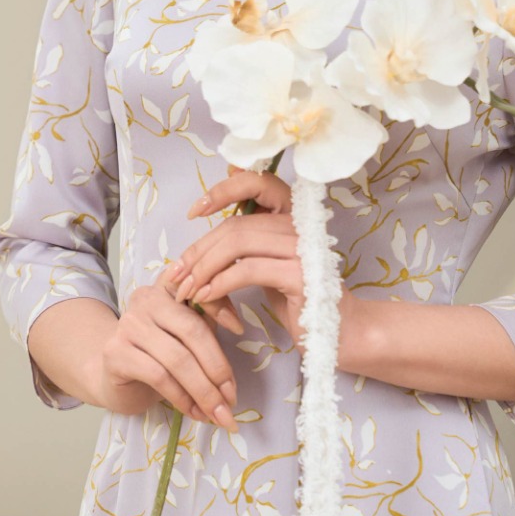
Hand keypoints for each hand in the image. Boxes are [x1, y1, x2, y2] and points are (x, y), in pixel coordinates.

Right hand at [96, 281, 237, 428]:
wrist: (114, 378)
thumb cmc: (158, 355)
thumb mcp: (187, 334)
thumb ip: (209, 323)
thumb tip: (236, 326)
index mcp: (167, 288)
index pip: (198, 291)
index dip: (220, 306)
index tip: (239, 330)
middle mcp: (145, 300)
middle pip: (192, 331)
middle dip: (218, 369)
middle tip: (233, 399)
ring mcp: (128, 326)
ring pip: (178, 359)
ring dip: (204, 392)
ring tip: (219, 414)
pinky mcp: (117, 353)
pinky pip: (159, 377)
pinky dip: (183, 399)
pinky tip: (195, 413)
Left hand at [163, 165, 306, 342]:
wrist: (338, 333)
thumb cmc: (298, 298)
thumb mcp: (267, 264)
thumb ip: (246, 240)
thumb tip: (208, 210)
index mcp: (294, 214)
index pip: (258, 182)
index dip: (222, 191)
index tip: (194, 211)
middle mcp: (301, 224)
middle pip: (235, 224)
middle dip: (198, 249)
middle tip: (176, 273)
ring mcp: (302, 247)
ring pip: (237, 244)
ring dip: (203, 269)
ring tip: (186, 289)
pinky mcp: (299, 274)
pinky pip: (246, 270)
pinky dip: (218, 284)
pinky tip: (205, 297)